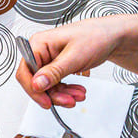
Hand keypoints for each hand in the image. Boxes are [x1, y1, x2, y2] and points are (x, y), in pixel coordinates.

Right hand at [14, 17, 132, 107]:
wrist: (111, 36)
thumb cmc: (96, 36)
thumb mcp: (74, 56)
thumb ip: (54, 72)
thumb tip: (36, 84)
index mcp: (39, 44)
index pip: (25, 72)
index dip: (34, 89)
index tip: (46, 101)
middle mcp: (40, 52)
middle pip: (36, 82)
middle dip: (53, 94)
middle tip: (68, 101)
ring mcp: (48, 60)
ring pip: (47, 86)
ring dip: (62, 94)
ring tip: (77, 95)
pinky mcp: (56, 67)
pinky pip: (55, 84)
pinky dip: (66, 91)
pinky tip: (76, 91)